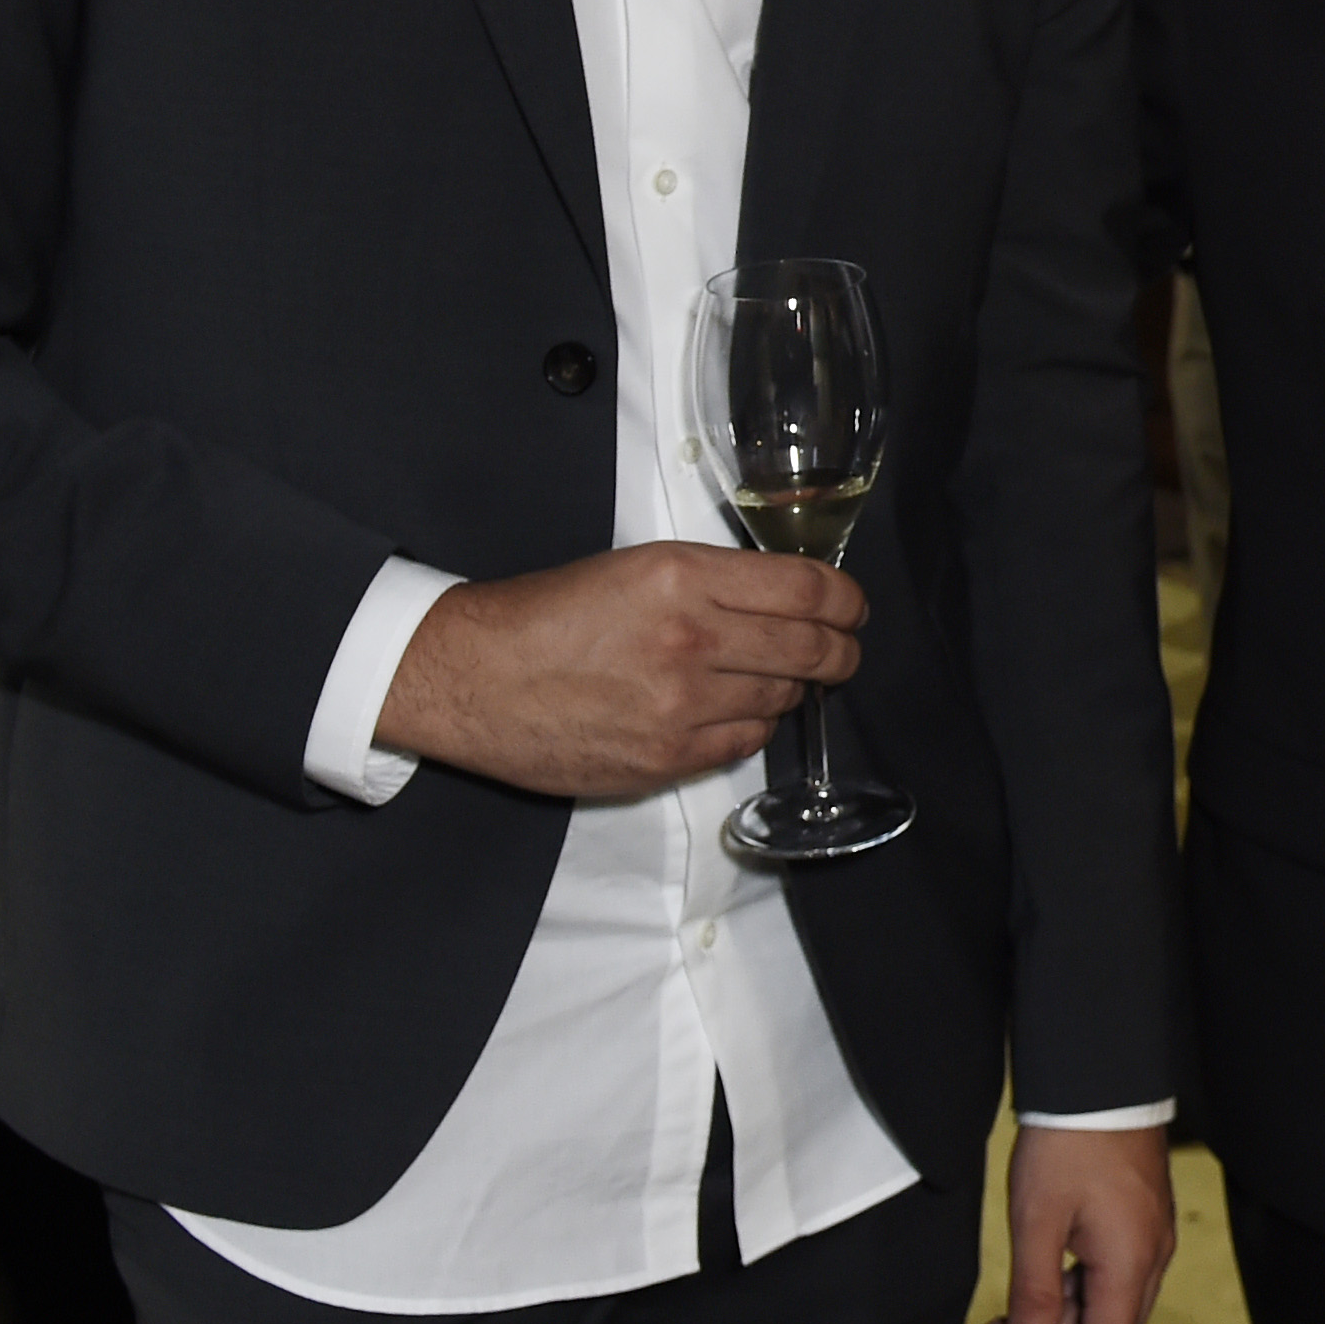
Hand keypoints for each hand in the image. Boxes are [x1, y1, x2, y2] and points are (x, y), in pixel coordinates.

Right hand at [372, 543, 862, 795]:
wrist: (471, 677)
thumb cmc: (546, 615)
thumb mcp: (635, 566)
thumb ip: (713, 579)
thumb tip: (785, 597)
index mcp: (682, 577)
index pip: (807, 588)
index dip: (846, 600)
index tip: (853, 607)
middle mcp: (690, 639)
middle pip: (811, 647)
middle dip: (842, 649)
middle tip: (845, 650)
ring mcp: (680, 706)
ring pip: (782, 698)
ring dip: (794, 688)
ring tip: (783, 678)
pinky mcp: (664, 758)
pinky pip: (744, 742)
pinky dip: (754, 724)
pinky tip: (738, 710)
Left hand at [975, 1120, 1172, 1323]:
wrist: (1099, 1080)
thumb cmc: (1067, 1146)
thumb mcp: (1036, 1224)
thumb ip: (1033, 1297)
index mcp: (1131, 1265)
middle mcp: (1151, 1258)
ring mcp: (1148, 1238)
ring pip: (1105, 1306)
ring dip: (1053, 1321)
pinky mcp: (1138, 1220)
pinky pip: (1109, 1276)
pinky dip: (1069, 1292)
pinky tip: (1031, 1287)